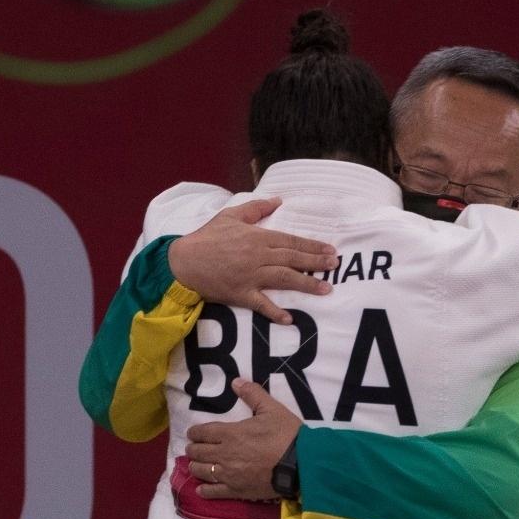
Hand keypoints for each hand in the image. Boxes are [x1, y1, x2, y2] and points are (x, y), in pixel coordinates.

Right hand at [168, 197, 339, 324]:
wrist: (183, 261)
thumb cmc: (206, 238)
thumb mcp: (230, 216)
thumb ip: (256, 208)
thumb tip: (277, 200)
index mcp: (257, 237)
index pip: (291, 240)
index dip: (312, 245)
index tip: (330, 250)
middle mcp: (258, 256)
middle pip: (293, 258)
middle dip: (316, 262)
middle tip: (335, 266)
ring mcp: (250, 276)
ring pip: (284, 279)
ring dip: (306, 284)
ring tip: (326, 289)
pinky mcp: (241, 294)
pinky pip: (261, 304)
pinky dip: (275, 312)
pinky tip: (289, 318)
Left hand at [185, 378, 302, 499]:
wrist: (301, 463)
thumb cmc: (286, 435)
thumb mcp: (272, 409)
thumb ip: (253, 394)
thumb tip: (235, 381)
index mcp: (230, 433)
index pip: (202, 432)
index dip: (194, 432)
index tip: (193, 433)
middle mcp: (224, 454)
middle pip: (198, 452)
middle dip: (193, 449)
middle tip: (194, 448)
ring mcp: (229, 474)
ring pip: (202, 471)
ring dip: (196, 467)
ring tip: (197, 465)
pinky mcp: (237, 491)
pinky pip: (214, 492)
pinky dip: (205, 490)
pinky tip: (201, 489)